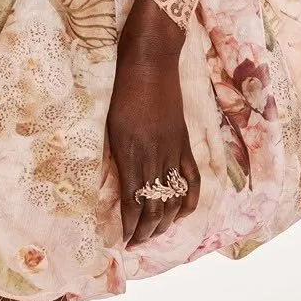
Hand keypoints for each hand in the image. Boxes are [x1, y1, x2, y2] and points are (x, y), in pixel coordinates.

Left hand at [106, 0, 200, 248]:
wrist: (150, 57)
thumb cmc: (121, 84)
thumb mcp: (109, 121)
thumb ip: (115, 152)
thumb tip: (116, 179)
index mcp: (130, 152)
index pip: (133, 203)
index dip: (130, 228)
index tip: (122, 242)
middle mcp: (153, 155)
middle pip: (155, 207)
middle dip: (146, 232)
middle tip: (136, 243)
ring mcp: (172, 149)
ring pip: (174, 198)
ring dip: (165, 222)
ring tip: (155, 234)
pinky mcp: (184, 141)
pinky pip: (192, 178)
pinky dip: (189, 201)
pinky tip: (182, 213)